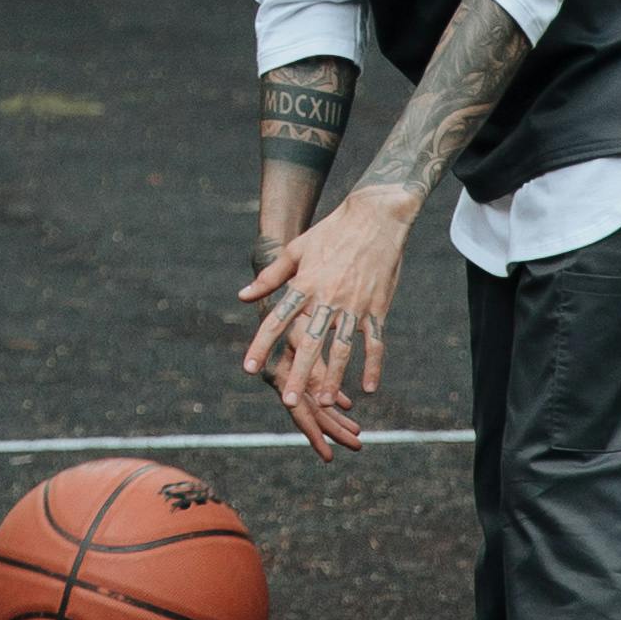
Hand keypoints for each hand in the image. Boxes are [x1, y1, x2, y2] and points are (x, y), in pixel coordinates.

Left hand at [239, 187, 407, 457]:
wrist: (375, 217)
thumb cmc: (331, 232)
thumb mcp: (296, 249)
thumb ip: (270, 276)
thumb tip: (243, 296)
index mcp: (304, 284)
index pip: (277, 319)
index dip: (262, 344)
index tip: (249, 367)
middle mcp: (327, 298)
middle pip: (309, 342)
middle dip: (298, 373)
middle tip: (289, 400)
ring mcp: (354, 304)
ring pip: (341, 348)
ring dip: (334, 377)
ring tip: (324, 402)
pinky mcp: (377, 308)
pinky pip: (375, 342)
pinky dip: (373, 365)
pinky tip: (369, 388)